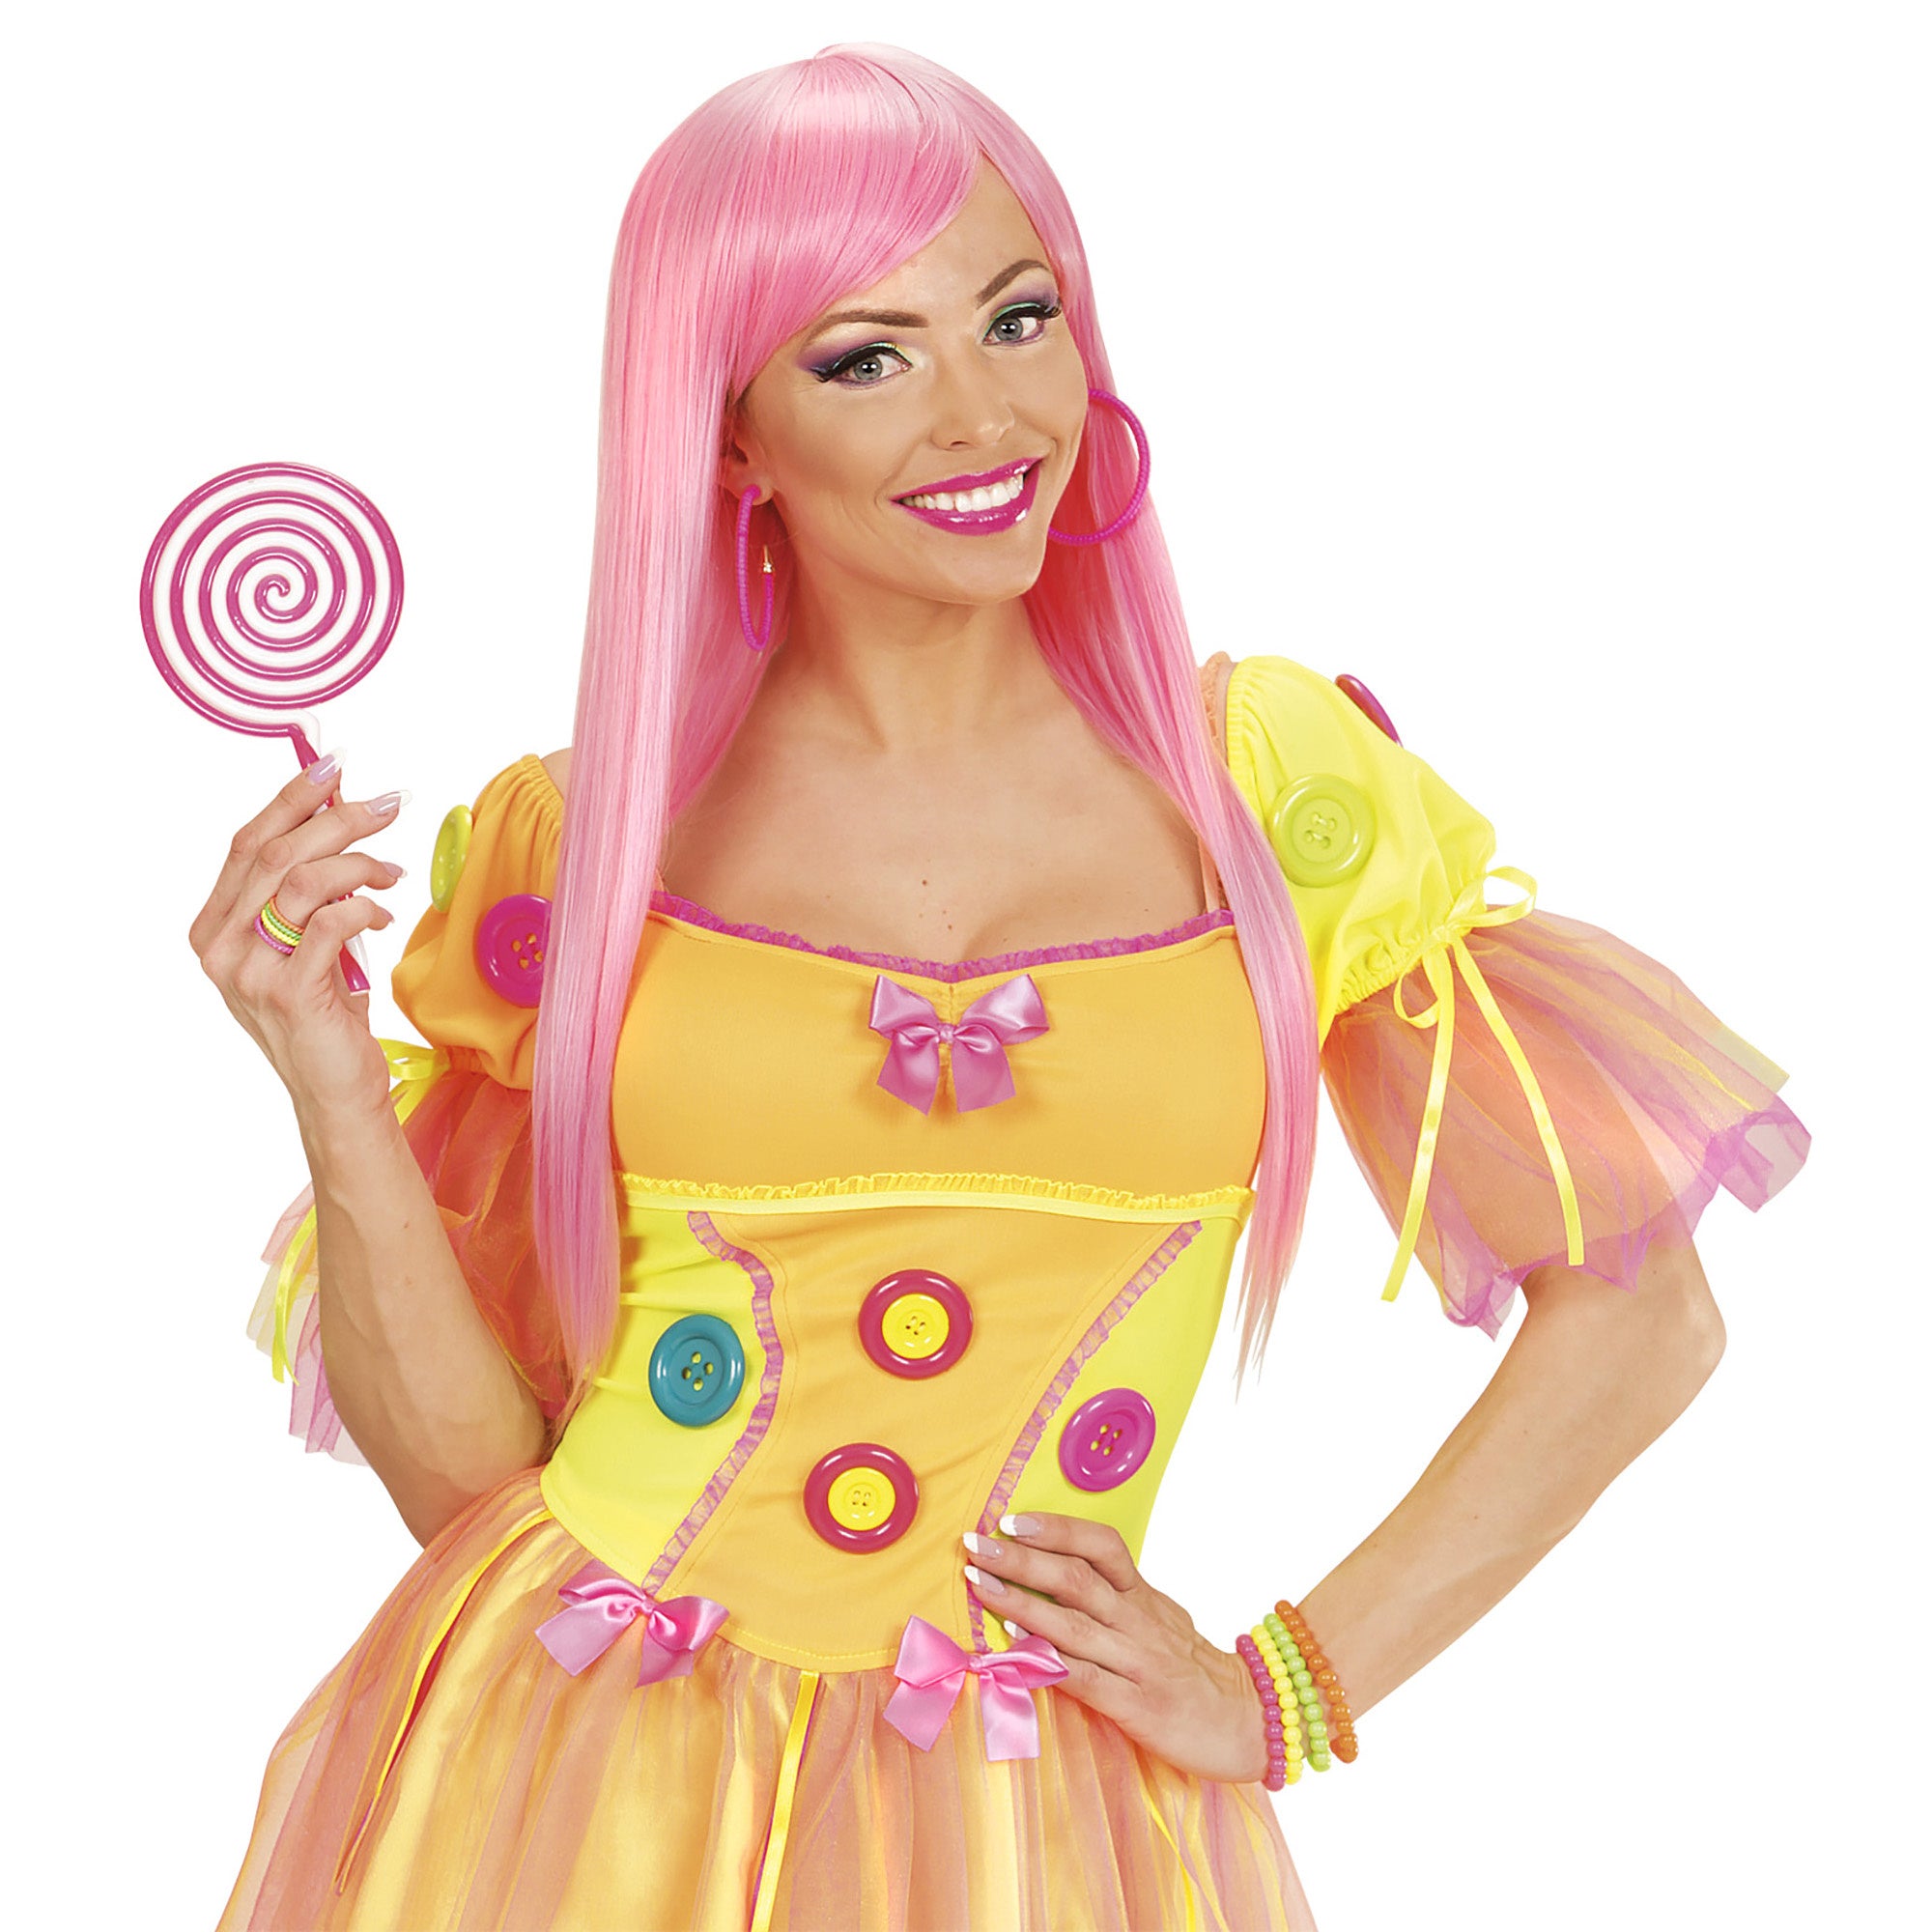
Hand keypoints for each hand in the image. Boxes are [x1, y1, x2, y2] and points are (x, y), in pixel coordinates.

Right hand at [189, 757, 408, 1124]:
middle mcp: (220, 947)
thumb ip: (308, 887)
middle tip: (390, 804)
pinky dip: (364, 906)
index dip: (290, 798)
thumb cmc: (327, 1012)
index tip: (333, 764)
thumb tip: (339, 809)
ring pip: (302, 881)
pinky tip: (383, 914)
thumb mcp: (307, 940)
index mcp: (214, 927)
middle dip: (337, 817)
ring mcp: (249, 972)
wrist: (335, 1090)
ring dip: (358, 863)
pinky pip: (330, 922)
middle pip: (276, 853)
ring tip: (391, 872)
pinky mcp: (289, 992)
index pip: (246, 843)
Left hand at [963, 1512, 1267, 1783]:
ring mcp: (1137, 1662)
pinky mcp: (1137, 1705)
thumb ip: (1116, 1599)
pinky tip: (1016, 1647)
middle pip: (1075, 1577)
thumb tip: (1055, 1576)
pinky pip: (1086, 1678)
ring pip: (1073, 1622)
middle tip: (975, 1544)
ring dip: (1020, 1601)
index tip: (1010, 1519)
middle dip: (1020, 1558)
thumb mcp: (1160, 1619)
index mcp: (1142, 1596)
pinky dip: (1048, 1660)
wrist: (1249, 1721)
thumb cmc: (1193, 1670)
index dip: (1055, 1528)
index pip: (1100, 1545)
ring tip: (979, 1584)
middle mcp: (1138, 1620)